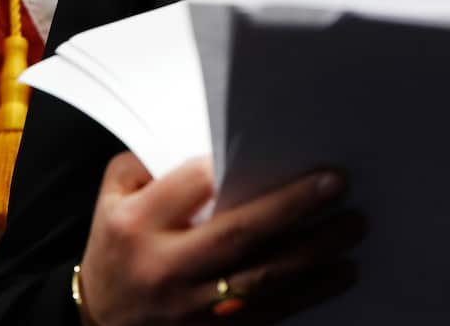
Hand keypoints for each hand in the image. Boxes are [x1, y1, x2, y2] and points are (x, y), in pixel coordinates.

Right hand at [77, 152, 360, 325]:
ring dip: (315, 253)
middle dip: (293, 208)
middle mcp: (166, 267)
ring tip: (353, 225)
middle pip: (239, 234)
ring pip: (264, 279)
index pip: (194, 185)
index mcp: (139, 224)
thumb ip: (151, 164)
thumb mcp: (114, 196)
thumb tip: (208, 141)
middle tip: (337, 183)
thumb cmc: (116, 245)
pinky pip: (270, 313)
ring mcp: (191, 308)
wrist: (96, 321)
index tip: (281, 144)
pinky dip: (310, 292)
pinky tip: (341, 272)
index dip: (235, 165)